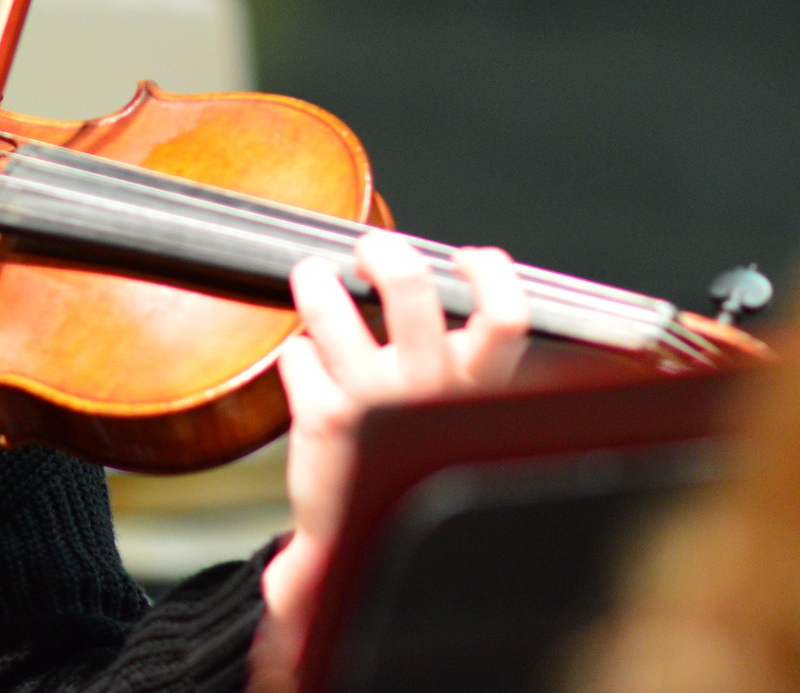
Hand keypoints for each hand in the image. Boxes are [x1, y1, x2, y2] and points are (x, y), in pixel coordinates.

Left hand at [254, 234, 529, 667]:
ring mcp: (370, 402)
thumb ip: (472, 368)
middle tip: (370, 247)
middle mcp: (427, 391)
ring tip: (314, 278)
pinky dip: (295, 352)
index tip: (467, 257)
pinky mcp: (319, 417)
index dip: (489, 273)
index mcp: (477, 392)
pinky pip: (298, 356)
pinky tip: (302, 362)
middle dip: (385, 253)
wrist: (366, 553)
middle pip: (410, 289)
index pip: (504, 316)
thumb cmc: (414, 475)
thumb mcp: (462, 429)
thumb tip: (483, 296)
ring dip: (318, 284)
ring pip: (335, 311)